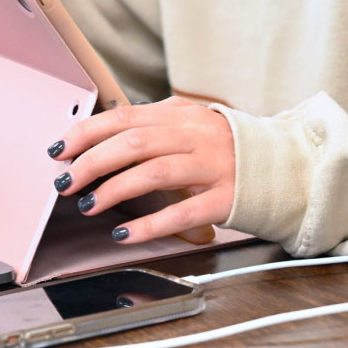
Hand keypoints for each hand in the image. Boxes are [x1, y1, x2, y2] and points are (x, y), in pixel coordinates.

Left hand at [48, 96, 233, 244]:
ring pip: (153, 172)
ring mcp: (211, 166)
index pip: (123, 117)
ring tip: (88, 204)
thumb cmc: (228, 147)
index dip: (87, 133)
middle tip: (65, 181)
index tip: (60, 149)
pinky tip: (124, 233)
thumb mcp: (191, 124)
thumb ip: (154, 124)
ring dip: (114, 189)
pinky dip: (149, 224)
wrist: (286, 166)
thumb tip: (104, 132)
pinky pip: (182, 212)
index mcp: (179, 114)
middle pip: (132, 143)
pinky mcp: (225, 199)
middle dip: (91, 162)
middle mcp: (194, 136)